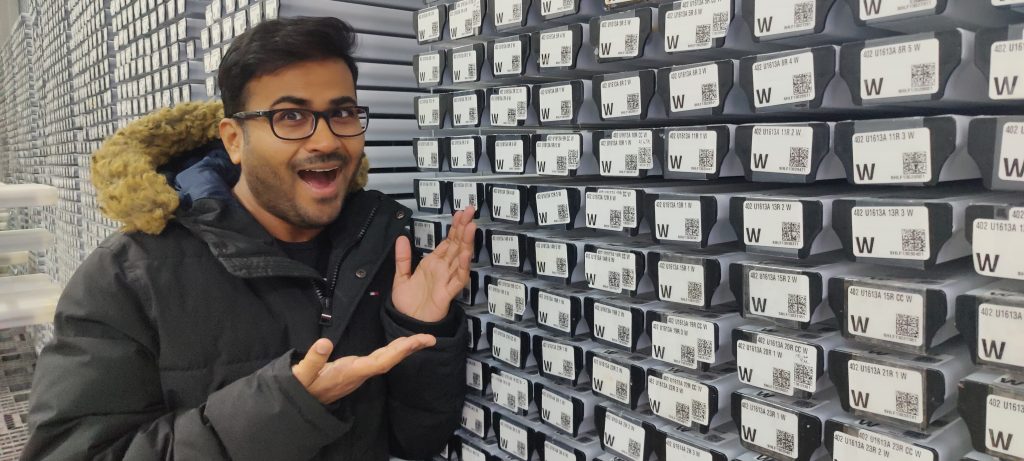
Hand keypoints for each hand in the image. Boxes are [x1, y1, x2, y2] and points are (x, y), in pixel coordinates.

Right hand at [292, 336, 436, 404]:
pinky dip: (392, 351)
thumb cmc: (301, 388)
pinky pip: (380, 360)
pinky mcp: (355, 370)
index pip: (380, 362)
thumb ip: (313, 360)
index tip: (415, 343)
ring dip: (403, 349)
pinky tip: (400, 346)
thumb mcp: (302, 374)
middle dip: (409, 349)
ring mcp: (359, 372)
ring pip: (386, 360)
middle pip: (389, 360)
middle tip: (429, 338)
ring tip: (420, 339)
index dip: (399, 352)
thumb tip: (325, 343)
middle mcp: (359, 373)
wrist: (299, 403)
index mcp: (351, 372)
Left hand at [392, 206, 475, 322]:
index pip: (447, 242)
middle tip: (470, 210)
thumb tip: (402, 237)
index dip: (454, 227)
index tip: (460, 212)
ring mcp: (447, 280)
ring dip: (466, 243)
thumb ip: (402, 258)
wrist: (407, 323)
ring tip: (471, 226)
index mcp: (433, 264)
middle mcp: (442, 269)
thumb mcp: (401, 276)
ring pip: (460, 258)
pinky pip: (458, 279)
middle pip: (456, 245)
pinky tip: (465, 255)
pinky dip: (462, 267)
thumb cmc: (407, 303)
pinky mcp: (448, 293)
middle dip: (463, 228)